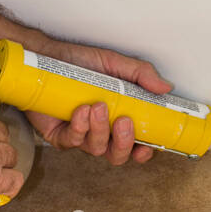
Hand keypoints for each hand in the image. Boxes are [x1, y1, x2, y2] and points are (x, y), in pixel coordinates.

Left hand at [24, 41, 172, 164]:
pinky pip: (72, 142)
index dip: (143, 151)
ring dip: (99, 130)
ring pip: (96, 149)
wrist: (46, 56)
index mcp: (118, 117)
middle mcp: (100, 131)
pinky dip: (79, 128)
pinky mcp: (59, 136)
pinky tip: (80, 111)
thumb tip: (165, 87)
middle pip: (117, 155)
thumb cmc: (78, 62)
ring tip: (97, 106)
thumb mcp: (114, 63)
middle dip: (123, 143)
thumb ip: (140, 74)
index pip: (136, 143)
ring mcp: (80, 135)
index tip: (147, 145)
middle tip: (123, 121)